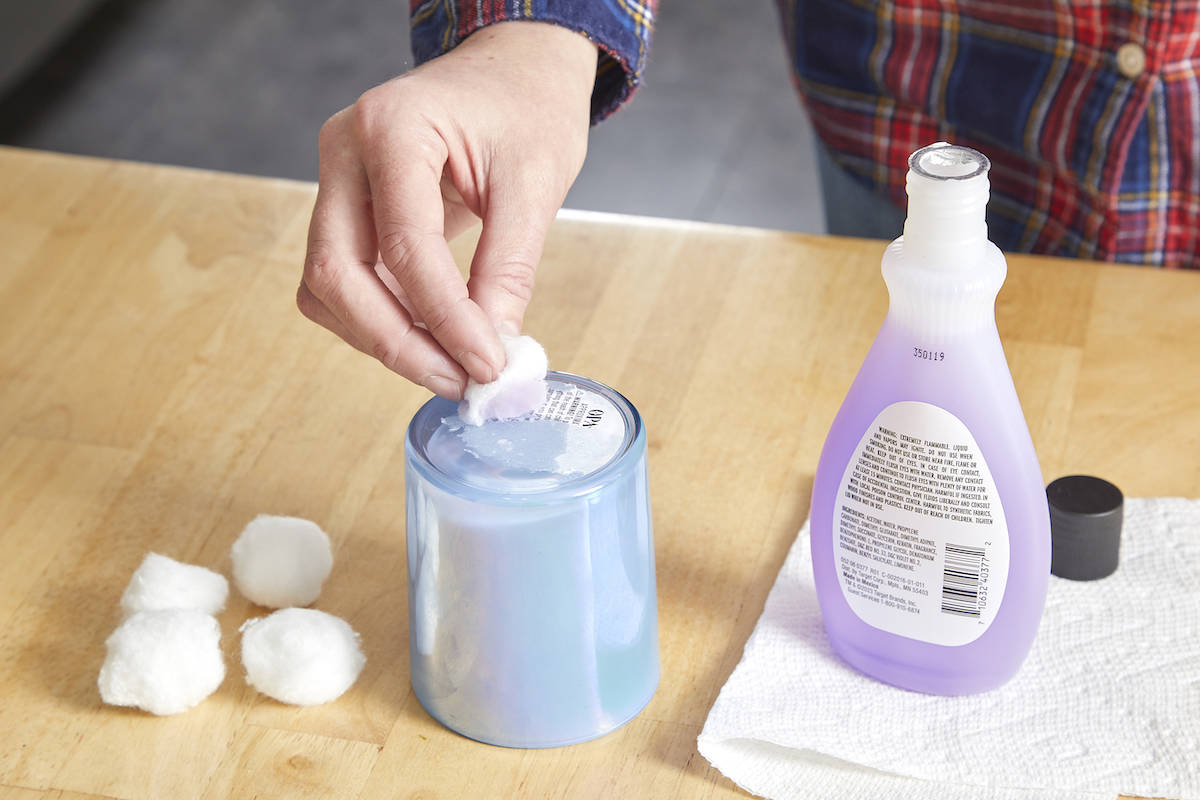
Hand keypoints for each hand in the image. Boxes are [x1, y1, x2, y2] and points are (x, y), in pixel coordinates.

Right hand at [298, 21, 596, 398]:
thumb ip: (509, 270)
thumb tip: (492, 350)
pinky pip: (342, 281)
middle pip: (337, 273)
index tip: (485, 365)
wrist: (513, 74)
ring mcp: (336, 180)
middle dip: (397, 342)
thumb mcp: (535, 184)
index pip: (404, 245)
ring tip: (450, 364)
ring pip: (327, 286)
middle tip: (457, 381)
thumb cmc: (525, 108)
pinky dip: (379, 319)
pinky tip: (430, 336)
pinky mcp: (345, 209)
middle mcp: (345, 151)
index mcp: (392, 126)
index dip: (444, 318)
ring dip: (382, 338)